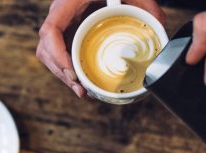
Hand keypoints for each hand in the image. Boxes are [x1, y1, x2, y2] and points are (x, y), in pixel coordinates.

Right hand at [37, 0, 165, 97]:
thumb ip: (147, 7)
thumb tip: (160, 32)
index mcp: (68, 3)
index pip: (50, 31)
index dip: (57, 55)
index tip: (73, 72)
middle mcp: (60, 15)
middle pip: (46, 50)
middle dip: (62, 73)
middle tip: (81, 89)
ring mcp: (62, 26)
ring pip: (49, 56)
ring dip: (63, 75)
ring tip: (82, 91)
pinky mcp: (67, 34)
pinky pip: (59, 54)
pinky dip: (67, 70)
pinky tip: (81, 82)